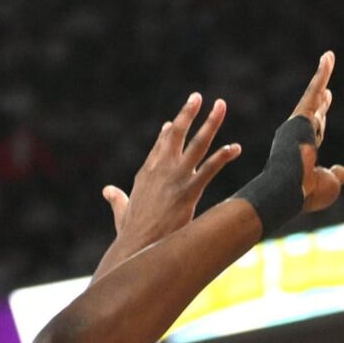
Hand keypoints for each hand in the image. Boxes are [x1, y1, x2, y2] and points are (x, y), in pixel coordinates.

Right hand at [95, 93, 241, 277]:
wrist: (136, 245)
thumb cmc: (130, 232)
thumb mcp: (121, 210)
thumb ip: (116, 198)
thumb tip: (107, 190)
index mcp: (146, 173)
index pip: (159, 146)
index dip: (168, 132)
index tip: (174, 122)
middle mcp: (161, 169)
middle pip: (176, 134)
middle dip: (187, 113)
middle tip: (197, 96)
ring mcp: (175, 178)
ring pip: (197, 144)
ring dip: (210, 123)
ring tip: (221, 106)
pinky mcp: (188, 192)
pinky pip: (209, 169)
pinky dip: (223, 157)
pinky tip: (235, 147)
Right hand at [291, 51, 343, 213]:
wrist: (289, 189)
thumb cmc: (306, 192)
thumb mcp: (329, 184)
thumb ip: (336, 175)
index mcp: (303, 153)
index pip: (314, 134)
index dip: (320, 123)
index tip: (323, 114)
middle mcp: (297, 136)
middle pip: (313, 113)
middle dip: (320, 100)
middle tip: (327, 89)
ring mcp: (297, 125)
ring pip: (314, 95)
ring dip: (323, 76)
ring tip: (329, 58)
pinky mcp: (300, 115)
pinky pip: (314, 89)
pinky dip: (322, 73)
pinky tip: (329, 57)